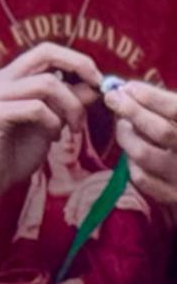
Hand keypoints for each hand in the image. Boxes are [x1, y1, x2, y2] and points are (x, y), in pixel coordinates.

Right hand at [0, 42, 101, 216]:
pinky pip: (36, 108)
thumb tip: (94, 87)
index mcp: (11, 78)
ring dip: (71, 106)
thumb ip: (67, 103)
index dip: (76, 59)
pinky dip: (53, 122)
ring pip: (47, 83)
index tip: (98, 79)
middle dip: (79, 66)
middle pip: (45, 53)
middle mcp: (0, 80)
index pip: (46, 51)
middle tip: (97, 88)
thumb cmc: (14, 153)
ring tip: (73, 129)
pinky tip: (52, 138)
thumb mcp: (51, 124)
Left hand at [106, 78, 176, 207]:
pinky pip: (141, 178)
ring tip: (124, 124)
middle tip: (113, 98)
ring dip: (127, 135)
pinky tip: (132, 153)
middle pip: (162, 131)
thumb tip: (129, 90)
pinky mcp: (172, 196)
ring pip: (145, 154)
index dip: (151, 97)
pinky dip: (131, 162)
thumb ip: (166, 105)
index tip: (128, 87)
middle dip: (133, 111)